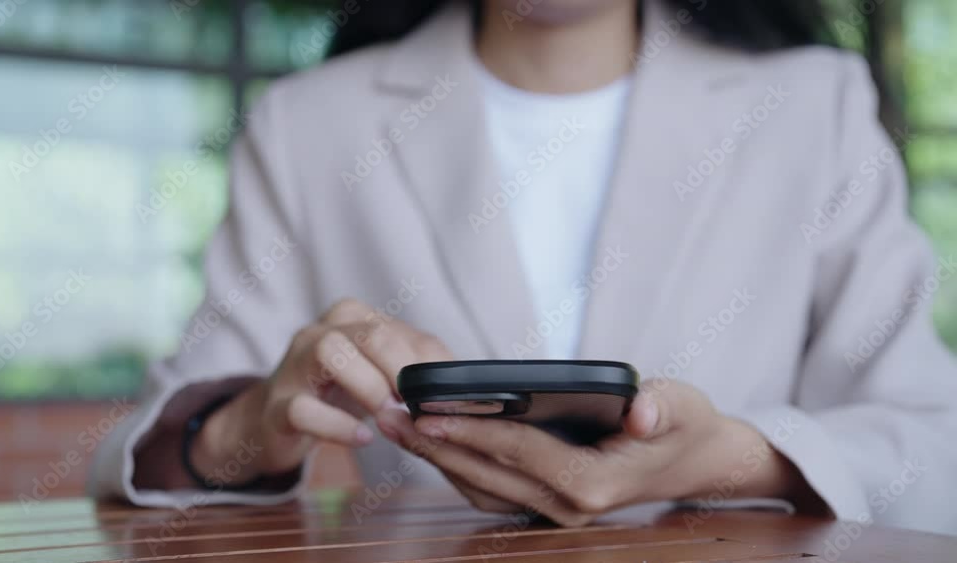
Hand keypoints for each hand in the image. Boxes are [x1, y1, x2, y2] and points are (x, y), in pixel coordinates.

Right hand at [192, 298, 452, 485]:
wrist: (272, 422)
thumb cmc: (336, 394)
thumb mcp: (377, 372)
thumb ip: (416, 368)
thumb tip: (463, 379)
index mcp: (351, 318)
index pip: (403, 332)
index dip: (431, 367)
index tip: (447, 398)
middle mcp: (320, 331)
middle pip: (372, 335)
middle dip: (403, 372)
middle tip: (418, 407)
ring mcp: (293, 365)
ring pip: (331, 353)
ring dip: (370, 388)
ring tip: (389, 416)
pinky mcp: (276, 405)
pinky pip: (305, 409)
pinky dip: (338, 426)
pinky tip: (362, 438)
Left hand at [376, 379, 811, 525]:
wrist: (693, 461)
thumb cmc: (682, 426)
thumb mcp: (682, 407)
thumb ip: (660, 408)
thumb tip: (641, 410)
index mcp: (595, 483)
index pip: (520, 454)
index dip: (472, 432)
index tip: (427, 413)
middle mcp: (568, 506)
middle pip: (487, 474)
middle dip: (435, 445)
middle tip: (389, 414)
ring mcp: (553, 510)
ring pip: (479, 486)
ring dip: (435, 457)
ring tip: (394, 424)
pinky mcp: (543, 501)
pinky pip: (488, 487)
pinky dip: (454, 463)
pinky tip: (427, 438)